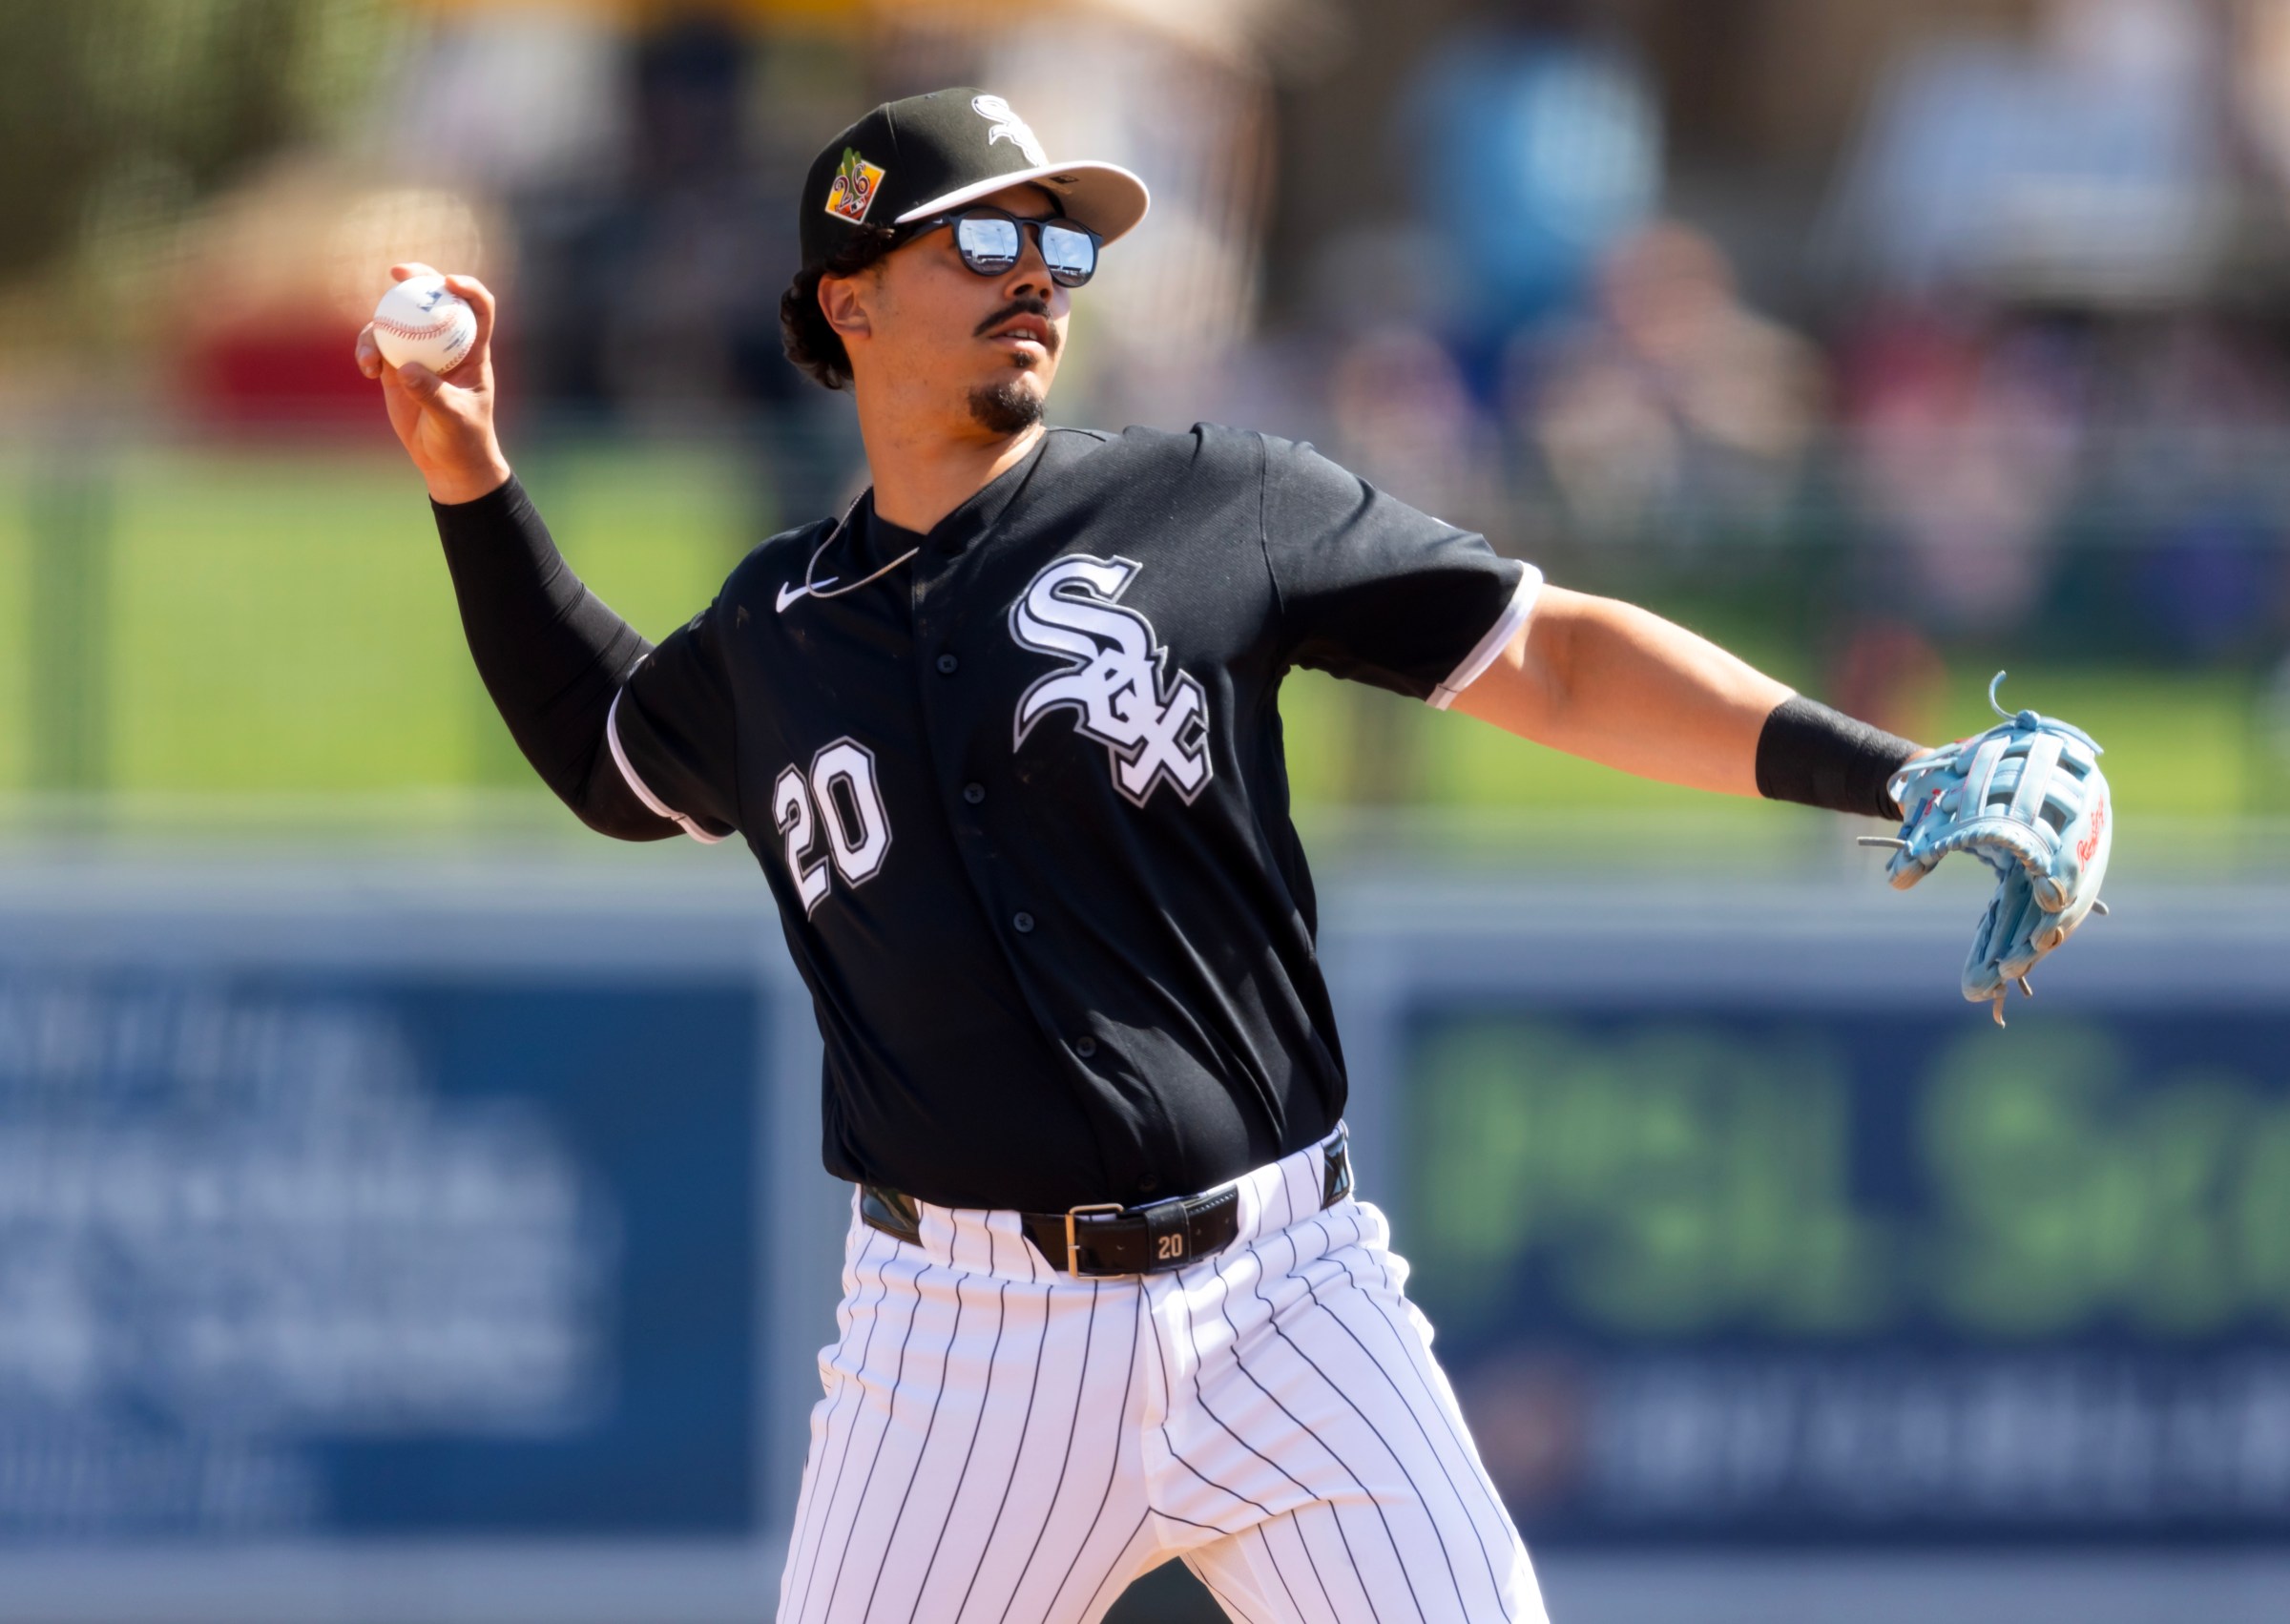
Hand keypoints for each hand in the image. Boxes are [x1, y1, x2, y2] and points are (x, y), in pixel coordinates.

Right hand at [355, 262, 512, 505]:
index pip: (479, 309)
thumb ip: (432, 394)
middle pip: (435, 300)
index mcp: (473, 352)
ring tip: (370, 360)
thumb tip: (406, 368)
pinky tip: (367, 369)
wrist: (446, 463)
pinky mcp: (397, 368)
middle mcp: (446, 345)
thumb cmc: (463, 440)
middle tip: (397, 272)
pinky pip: (378, 345)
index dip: (468, 288)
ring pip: (398, 321)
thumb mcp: (453, 419)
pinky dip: (368, 350)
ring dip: (379, 326)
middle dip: (418, 279)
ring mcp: (420, 354)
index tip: (448, 282)